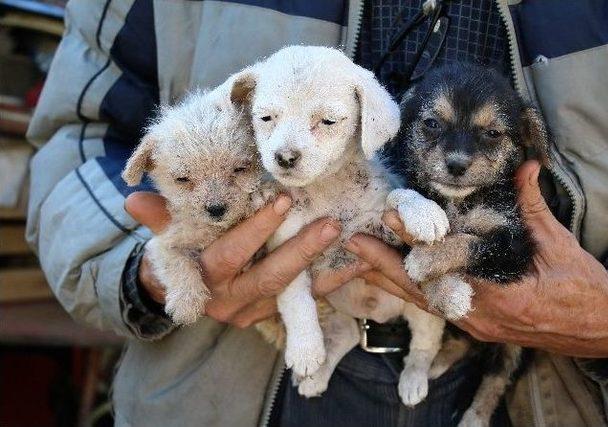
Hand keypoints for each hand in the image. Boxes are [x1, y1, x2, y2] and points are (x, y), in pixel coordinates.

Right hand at [125, 193, 367, 327]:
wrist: (182, 294)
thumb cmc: (179, 255)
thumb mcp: (167, 238)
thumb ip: (159, 217)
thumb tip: (132, 199)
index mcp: (205, 276)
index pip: (231, 252)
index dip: (256, 228)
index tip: (283, 201)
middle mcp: (231, 299)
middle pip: (270, 277)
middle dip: (301, 251)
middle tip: (331, 225)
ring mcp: (254, 310)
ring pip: (294, 294)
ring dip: (328, 272)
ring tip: (359, 249)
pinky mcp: (272, 313)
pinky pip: (306, 300)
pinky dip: (331, 282)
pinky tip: (357, 264)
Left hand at [345, 161, 607, 357]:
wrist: (597, 329)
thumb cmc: (581, 287)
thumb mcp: (558, 244)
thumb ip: (533, 207)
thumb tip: (527, 168)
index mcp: (502, 293)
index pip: (449, 262)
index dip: (417, 240)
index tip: (391, 218)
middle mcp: (480, 313)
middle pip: (422, 288)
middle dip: (386, 263)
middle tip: (355, 242)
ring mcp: (474, 323)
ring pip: (422, 301)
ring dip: (390, 278)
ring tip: (359, 259)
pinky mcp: (472, 325)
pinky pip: (432, 307)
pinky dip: (409, 290)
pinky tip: (388, 278)